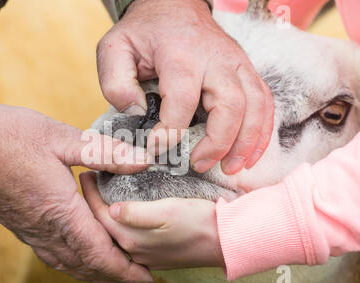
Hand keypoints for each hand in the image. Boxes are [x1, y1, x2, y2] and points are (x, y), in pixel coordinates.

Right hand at [0, 73, 153, 282]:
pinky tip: (73, 257)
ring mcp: (26, 229)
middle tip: (136, 279)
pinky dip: (69, 262)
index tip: (146, 275)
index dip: (125, 267)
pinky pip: (48, 253)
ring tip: (110, 276)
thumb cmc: (7, 135)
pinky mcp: (15, 223)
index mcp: (59, 210)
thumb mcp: (61, 138)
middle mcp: (42, 228)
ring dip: (91, 273)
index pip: (98, 252)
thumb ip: (105, 152)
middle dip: (113, 276)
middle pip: (84, 265)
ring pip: (65, 263)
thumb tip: (143, 160)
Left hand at [80, 172, 224, 268]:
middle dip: (94, 203)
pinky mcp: (156, 252)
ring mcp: (145, 254)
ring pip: (116, 231)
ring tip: (103, 192)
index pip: (100, 215)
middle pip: (104, 224)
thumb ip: (136, 214)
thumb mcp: (168, 212)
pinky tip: (123, 210)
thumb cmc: (199, 222)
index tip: (85, 172)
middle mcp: (134, 250)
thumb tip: (111, 209)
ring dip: (106, 213)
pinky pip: (129, 236)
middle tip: (91, 179)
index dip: (90, 193)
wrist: (227, 240)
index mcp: (132, 239)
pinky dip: (120, 222)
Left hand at [97, 0, 273, 174]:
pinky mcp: (246, 71)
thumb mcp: (114, 49)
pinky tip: (251, 155)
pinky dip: (262, 131)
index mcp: (180, 54)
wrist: (173, 7)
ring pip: (255, 106)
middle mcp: (215, 59)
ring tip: (231, 169)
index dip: (170, 131)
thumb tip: (137, 114)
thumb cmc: (144, 32)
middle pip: (230, 104)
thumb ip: (116, 83)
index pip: (182, 98)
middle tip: (198, 165)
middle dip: (218, 142)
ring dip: (246, 142)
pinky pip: (264, 102)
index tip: (156, 149)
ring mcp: (236, 64)